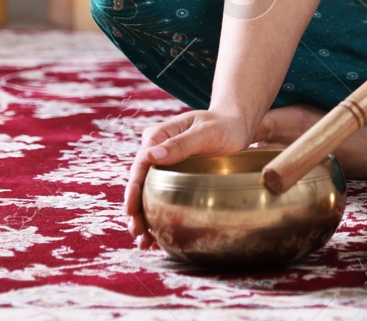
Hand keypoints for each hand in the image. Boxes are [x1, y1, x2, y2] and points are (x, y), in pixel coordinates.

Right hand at [124, 109, 252, 249]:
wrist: (236, 125)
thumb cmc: (223, 125)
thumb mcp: (205, 132)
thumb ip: (180, 144)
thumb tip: (150, 156)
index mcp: (158, 136)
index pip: (140, 165)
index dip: (133, 190)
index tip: (131, 211)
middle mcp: (156, 150)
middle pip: (140, 183)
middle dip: (136, 210)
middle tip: (138, 233)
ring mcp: (164, 165)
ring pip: (147, 193)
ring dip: (144, 217)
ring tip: (144, 241)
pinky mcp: (173, 176)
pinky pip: (161, 196)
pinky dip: (157, 215)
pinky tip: (157, 236)